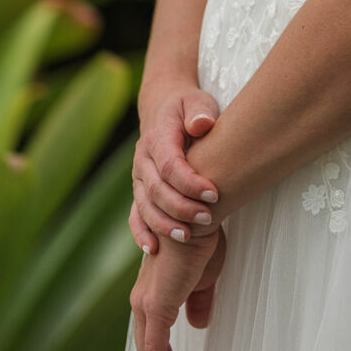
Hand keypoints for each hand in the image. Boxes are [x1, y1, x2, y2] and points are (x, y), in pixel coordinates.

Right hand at [130, 86, 221, 253]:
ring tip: (188, 237)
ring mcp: (139, 179)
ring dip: (165, 225)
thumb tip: (201, 124)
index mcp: (157, 138)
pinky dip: (142, 233)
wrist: (163, 110)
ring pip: (145, 207)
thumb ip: (199, 111)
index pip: (170, 165)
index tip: (214, 195)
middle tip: (208, 218)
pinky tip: (154, 249)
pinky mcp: (140, 192)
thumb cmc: (188, 108)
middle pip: (157, 190)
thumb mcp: (196, 101)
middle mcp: (143, 161)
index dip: (190, 183)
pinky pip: (135, 215)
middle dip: (181, 207)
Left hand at [130, 225, 227, 350]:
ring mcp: (145, 304)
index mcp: (152, 291)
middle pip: (146, 349)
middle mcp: (142, 300)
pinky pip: (155, 350)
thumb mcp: (204, 277)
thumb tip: (197, 325)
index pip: (152, 334)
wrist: (197, 217)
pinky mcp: (155, 307)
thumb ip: (198, 302)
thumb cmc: (202, 240)